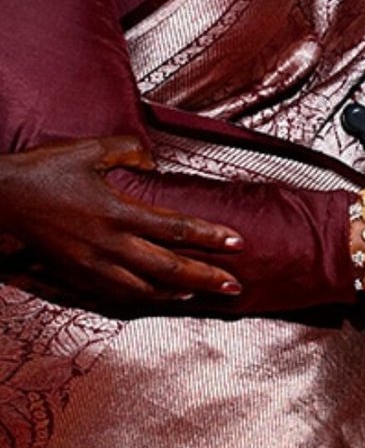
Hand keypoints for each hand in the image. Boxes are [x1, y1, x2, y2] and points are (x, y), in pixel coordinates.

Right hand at [0, 136, 243, 303]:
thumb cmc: (43, 172)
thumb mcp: (89, 150)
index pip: (176, 229)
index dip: (210, 237)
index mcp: (117, 213)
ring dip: (178, 292)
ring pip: (144, 288)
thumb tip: (153, 160)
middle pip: (168, 268)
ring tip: (204, 294)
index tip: (238, 242)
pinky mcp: (75, 276)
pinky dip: (145, 298)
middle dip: (206, 278)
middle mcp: (108, 245)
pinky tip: (160, 296)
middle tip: (235, 286)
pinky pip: (117, 294)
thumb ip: (128, 151)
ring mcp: (91, 266)